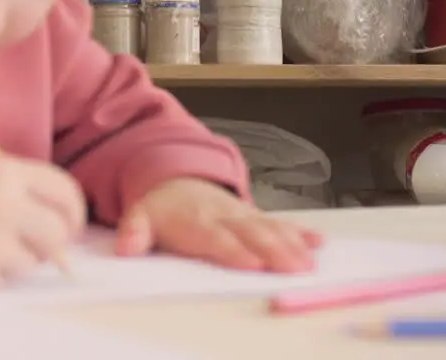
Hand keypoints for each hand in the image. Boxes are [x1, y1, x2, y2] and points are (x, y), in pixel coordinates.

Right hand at [0, 151, 86, 290]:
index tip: (67, 224)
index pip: (64, 191)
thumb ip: (21, 189)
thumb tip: (64, 227)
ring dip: (16, 258)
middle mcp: (2, 205)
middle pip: (58, 232)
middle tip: (32, 243)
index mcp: (3, 171)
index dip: (72, 211)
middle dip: (51, 241)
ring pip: (33, 261)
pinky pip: (4, 280)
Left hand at [114, 177, 323, 272]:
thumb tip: (126, 249)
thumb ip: (134, 231)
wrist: (175, 177)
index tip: (253, 263)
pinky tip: (319, 242)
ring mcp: (244, 215)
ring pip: (271, 228)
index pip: (217, 237)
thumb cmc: (162, 208)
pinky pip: (281, 221)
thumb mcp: (140, 215)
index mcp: (197, 221)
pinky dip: (300, 231)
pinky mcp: (256, 215)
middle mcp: (225, 216)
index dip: (234, 250)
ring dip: (292, 244)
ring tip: (310, 262)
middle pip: (252, 234)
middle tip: (295, 268)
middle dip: (274, 250)